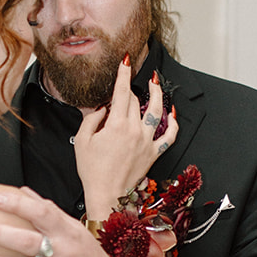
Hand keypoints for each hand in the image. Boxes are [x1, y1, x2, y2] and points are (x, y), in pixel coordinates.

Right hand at [74, 58, 178, 219]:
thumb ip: (91, 119)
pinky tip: (172, 112)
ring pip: (156, 112)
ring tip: (156, 82)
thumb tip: (101, 108)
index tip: (126, 61)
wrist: (107, 195)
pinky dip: (173, 123)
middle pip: (136, 101)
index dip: (124, 74)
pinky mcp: (153, 153)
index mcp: (116, 125)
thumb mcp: (83, 141)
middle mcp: (135, 131)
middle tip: (126, 85)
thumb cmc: (93, 171)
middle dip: (131, 90)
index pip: (122, 92)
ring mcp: (147, 142)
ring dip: (158, 94)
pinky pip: (169, 136)